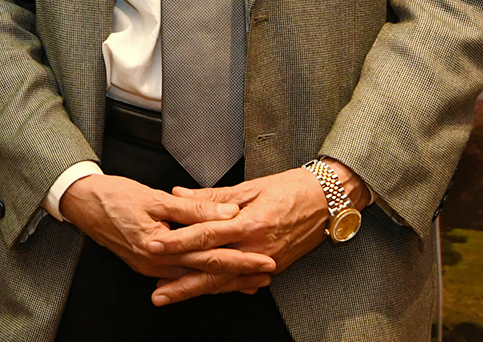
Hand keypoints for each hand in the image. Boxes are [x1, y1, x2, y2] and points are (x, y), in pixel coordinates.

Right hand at [59, 173, 274, 282]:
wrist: (81, 204)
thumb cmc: (113, 197)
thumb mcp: (155, 198)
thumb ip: (194, 209)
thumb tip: (227, 215)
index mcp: (162, 247)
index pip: (211, 256)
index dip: (240, 258)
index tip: (265, 259)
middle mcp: (157, 264)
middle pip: (207, 272)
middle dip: (239, 275)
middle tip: (267, 274)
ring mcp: (150, 267)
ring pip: (195, 276)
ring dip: (224, 279)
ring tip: (251, 280)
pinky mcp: (146, 264)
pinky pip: (181, 273)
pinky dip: (202, 275)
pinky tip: (214, 275)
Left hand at [146, 164, 360, 304]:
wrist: (329, 200)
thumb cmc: (291, 187)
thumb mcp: (250, 186)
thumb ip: (212, 197)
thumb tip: (179, 195)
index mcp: (250, 222)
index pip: (206, 235)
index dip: (178, 242)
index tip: (154, 245)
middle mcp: (257, 247)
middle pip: (213, 269)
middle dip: (183, 283)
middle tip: (157, 291)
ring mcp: (267, 261)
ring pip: (226, 282)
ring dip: (197, 290)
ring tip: (171, 295)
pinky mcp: (274, 267)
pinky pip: (243, 282)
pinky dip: (221, 288)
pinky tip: (203, 291)